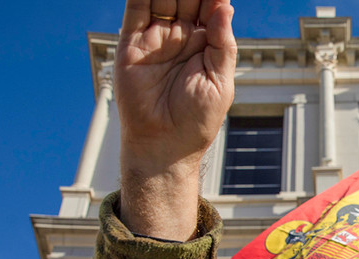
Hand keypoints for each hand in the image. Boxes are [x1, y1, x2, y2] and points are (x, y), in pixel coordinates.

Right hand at [115, 0, 236, 239]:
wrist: (163, 145)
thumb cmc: (197, 120)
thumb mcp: (220, 81)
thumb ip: (223, 43)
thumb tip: (226, 6)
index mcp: (206, 45)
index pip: (211, 8)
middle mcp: (181, 37)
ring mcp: (156, 38)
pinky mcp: (132, 43)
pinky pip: (135, 9)